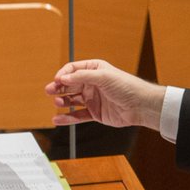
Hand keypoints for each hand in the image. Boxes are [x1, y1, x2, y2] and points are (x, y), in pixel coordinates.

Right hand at [45, 60, 165, 129]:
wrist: (140, 105)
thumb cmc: (126, 86)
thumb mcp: (103, 76)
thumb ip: (82, 77)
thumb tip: (63, 78)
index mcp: (94, 70)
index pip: (73, 70)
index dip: (63, 74)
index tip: (57, 80)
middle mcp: (92, 84)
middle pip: (70, 85)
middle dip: (58, 88)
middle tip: (49, 91)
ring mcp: (93, 99)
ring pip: (72, 100)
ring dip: (62, 101)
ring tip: (56, 103)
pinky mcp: (95, 113)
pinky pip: (78, 116)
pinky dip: (67, 117)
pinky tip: (58, 119)